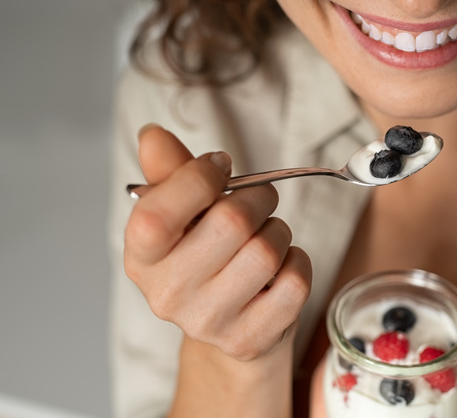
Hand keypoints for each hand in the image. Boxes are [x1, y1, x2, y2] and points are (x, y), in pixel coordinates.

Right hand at [124, 124, 311, 361]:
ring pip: (267, 250)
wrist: (230, 322)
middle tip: (260, 200)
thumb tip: (153, 136)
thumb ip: (170, 172)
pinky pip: (295, 281)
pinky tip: (281, 268)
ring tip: (266, 238)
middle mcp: (167, 295)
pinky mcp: (249, 338)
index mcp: (142, 257)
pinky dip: (297, 262)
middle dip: (257, 197)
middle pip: (231, 222)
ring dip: (278, 231)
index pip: (158, 212)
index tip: (220, 167)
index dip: (201, 176)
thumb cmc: (206, 255)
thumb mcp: (181, 213)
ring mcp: (208, 322)